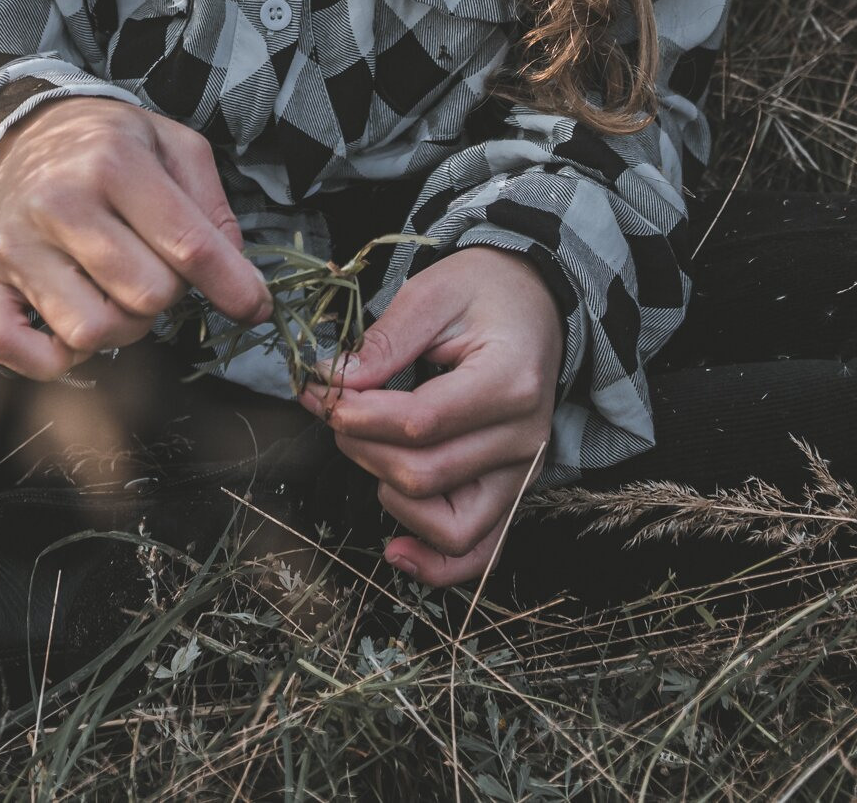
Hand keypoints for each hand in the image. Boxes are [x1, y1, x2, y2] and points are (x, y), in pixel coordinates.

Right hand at [0, 98, 270, 380]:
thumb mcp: (171, 142)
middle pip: (145, 297)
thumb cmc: (106, 144)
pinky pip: (12, 347)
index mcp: (113, 161)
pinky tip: (70, 329)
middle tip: (157, 269)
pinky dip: (49, 358)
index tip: (255, 307)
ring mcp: (16, 244)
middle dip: (168, 296)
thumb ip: (211, 204)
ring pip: (91, 331)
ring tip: (117, 292)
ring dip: (121, 328)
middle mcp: (59, 202)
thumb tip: (235, 274)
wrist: (20, 132)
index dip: (233, 286)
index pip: (187, 246)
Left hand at [301, 246, 561, 588]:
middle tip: (333, 408)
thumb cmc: (484, 291)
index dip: (360, 415)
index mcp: (510, 381)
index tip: (322, 392)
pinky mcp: (512, 493)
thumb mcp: (434, 292)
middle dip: (361, 446)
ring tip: (365, 449)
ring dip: (389, 494)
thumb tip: (333, 381)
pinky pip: (479, 551)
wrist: (535, 302)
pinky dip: (436, 564)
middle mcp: (524, 438)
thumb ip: (385, 340)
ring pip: (448, 526)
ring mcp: (522, 473)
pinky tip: (396, 550)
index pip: (421, 422)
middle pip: (425, 475)